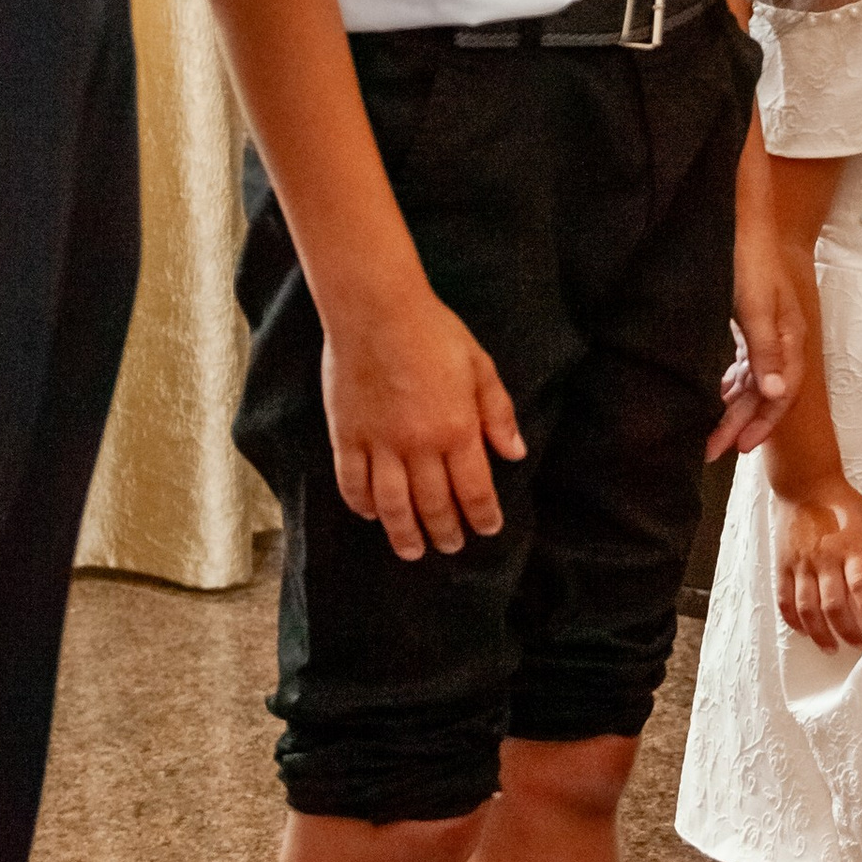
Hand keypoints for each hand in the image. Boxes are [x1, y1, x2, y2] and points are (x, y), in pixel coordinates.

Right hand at [321, 281, 525, 561]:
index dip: (482, 516)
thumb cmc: (434, 332)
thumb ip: (498, 413)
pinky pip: (353, 482)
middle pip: (433, 504)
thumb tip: (514, 453)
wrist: (376, 310)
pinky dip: (362, 504)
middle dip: (446, 532)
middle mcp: (419, 444)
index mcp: (457, 429)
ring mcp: (379, 443)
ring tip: (412, 550)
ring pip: (392, 505)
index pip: (473, 490)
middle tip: (451, 547)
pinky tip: (372, 515)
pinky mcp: (346, 435)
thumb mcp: (480, 366)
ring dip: (404, 533)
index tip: (487, 529)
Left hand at [710, 220, 804, 461]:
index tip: (738, 449)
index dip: (761, 424)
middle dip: (739, 425)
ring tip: (710, 433)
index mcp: (789, 337)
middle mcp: (781, 339)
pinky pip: (743, 366)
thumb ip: (765, 350)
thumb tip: (776, 395)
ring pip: (752, 383)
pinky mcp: (749, 323)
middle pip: (763, 394)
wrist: (740, 221)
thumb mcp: (755, 306)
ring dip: (734, 409)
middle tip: (710, 451)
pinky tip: (714, 394)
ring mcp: (766, 331)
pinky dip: (730, 385)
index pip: (780, 394)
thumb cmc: (748, 259)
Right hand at [776, 478, 861, 650]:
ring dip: (819, 632)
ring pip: (806, 607)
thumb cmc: (842, 504)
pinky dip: (793, 620)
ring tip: (832, 647)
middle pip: (833, 604)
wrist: (804, 484)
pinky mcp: (782, 565)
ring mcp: (800, 563)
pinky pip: (784, 598)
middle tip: (859, 644)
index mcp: (849, 547)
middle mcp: (823, 558)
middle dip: (847, 630)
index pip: (861, 585)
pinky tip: (805, 631)